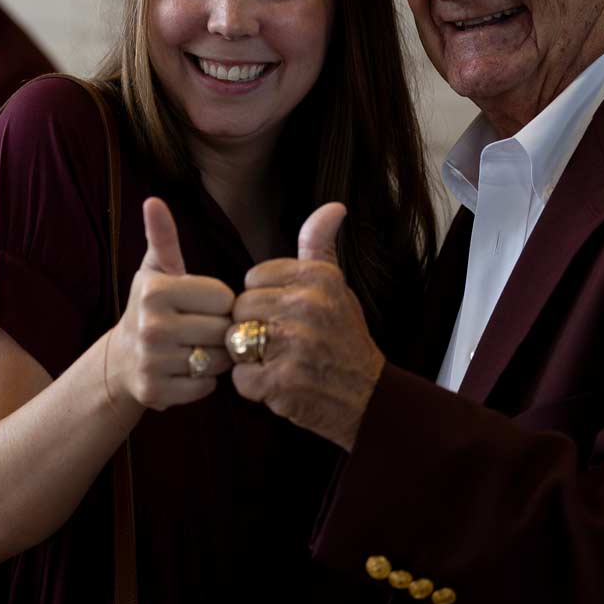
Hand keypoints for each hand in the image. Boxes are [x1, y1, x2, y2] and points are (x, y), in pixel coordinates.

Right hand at [106, 197, 234, 410]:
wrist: (121, 360)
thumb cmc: (151, 308)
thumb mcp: (156, 270)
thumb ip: (162, 237)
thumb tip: (153, 200)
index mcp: (156, 290)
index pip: (223, 297)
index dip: (219, 303)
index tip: (200, 305)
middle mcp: (151, 325)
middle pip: (223, 330)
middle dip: (219, 332)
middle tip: (199, 330)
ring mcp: (152, 362)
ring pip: (218, 361)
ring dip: (215, 358)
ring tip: (195, 349)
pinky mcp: (155, 393)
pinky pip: (206, 388)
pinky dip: (203, 382)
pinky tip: (185, 371)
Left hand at [228, 203, 384, 450]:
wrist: (368, 397)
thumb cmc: (344, 338)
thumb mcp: (337, 285)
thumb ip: (321, 245)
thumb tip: (334, 206)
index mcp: (317, 277)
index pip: (252, 278)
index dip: (263, 300)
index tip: (287, 316)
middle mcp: (307, 304)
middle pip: (240, 309)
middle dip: (253, 329)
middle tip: (284, 344)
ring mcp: (295, 343)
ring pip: (235, 341)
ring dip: (250, 358)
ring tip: (280, 362)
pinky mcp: (283, 380)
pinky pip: (240, 377)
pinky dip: (254, 387)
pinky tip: (279, 384)